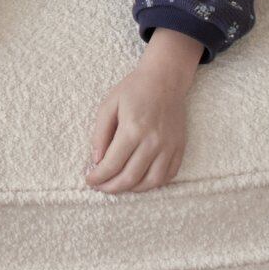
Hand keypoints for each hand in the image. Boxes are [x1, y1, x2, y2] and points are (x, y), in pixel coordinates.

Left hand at [84, 35, 198, 192]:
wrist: (164, 79)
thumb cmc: (133, 90)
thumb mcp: (108, 105)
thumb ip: (100, 134)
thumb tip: (96, 160)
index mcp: (132, 129)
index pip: (112, 164)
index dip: (98, 177)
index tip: (89, 180)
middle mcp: (153, 142)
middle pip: (130, 178)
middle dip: (111, 187)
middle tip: (100, 187)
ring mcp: (169, 147)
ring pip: (151, 182)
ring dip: (132, 190)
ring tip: (118, 185)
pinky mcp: (179, 148)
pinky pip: (168, 176)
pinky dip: (153, 184)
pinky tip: (140, 180)